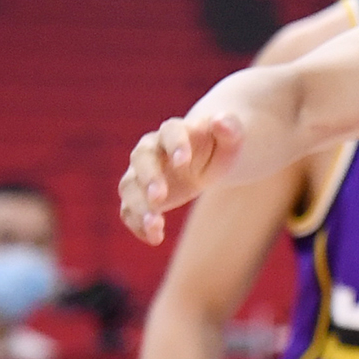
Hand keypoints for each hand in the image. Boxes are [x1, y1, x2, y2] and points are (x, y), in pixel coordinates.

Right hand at [119, 111, 243, 244]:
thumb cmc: (218, 147)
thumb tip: (220, 120)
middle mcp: (151, 149)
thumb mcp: (230, 140)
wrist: (204, 161)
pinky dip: (137, 224)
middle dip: (149, 178)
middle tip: (159, 198)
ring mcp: (140, 173)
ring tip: (155, 225)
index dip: (175, 145)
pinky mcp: (137, 195)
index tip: (182, 162)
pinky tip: (154, 238)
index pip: (170, 131)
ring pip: (130, 186)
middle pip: (142, 158)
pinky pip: (128, 210)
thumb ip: (229, 129)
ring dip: (139, 206)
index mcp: (174, 130)